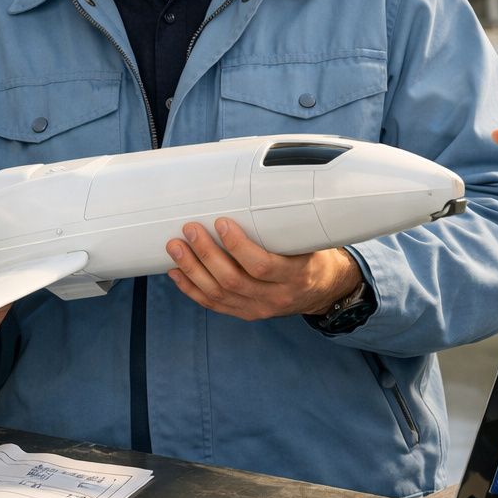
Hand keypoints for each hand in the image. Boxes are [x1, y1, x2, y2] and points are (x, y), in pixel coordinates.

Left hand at [165, 218, 361, 320]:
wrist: (321, 290)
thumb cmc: (312, 256)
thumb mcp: (310, 240)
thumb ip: (288, 223)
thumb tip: (261, 184)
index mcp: (295, 275)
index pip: (261, 265)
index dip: (238, 245)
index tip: (221, 222)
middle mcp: (276, 296)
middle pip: (233, 280)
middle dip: (206, 253)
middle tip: (190, 228)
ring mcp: (258, 308)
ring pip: (218, 293)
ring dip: (192, 270)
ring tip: (176, 248)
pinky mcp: (245, 313)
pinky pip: (213, 304)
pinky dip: (191, 289)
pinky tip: (176, 272)